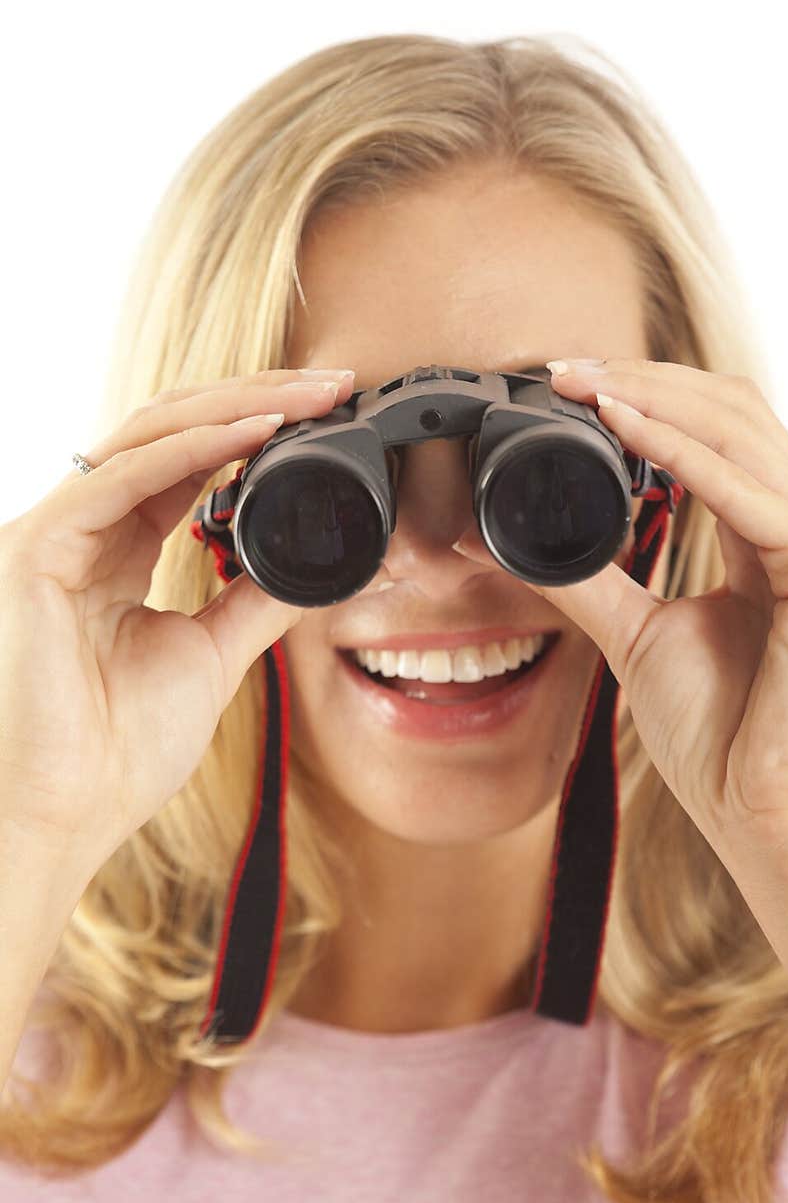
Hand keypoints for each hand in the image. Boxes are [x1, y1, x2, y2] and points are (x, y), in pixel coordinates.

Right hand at [0, 368, 352, 874]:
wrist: (60, 817)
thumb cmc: (115, 752)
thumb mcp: (210, 658)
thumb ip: (252, 602)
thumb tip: (311, 563)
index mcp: (115, 552)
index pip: (187, 465)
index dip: (256, 432)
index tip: (328, 419)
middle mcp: (82, 530)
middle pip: (172, 433)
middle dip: (257, 400)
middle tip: (334, 384)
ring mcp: (54, 532)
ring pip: (147, 435)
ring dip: (235, 406)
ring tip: (310, 394)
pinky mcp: (37, 548)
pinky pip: (123, 475)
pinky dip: (194, 447)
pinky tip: (256, 430)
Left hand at [484, 357, 787, 863]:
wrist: (766, 817)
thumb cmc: (725, 739)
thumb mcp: (637, 637)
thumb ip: (588, 581)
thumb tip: (512, 542)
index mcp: (768, 539)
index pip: (716, 436)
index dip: (644, 399)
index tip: (565, 385)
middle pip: (734, 413)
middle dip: (645, 379)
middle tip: (562, 367)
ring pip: (744, 431)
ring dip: (657, 397)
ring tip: (582, 383)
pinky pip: (749, 492)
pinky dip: (682, 453)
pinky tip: (623, 428)